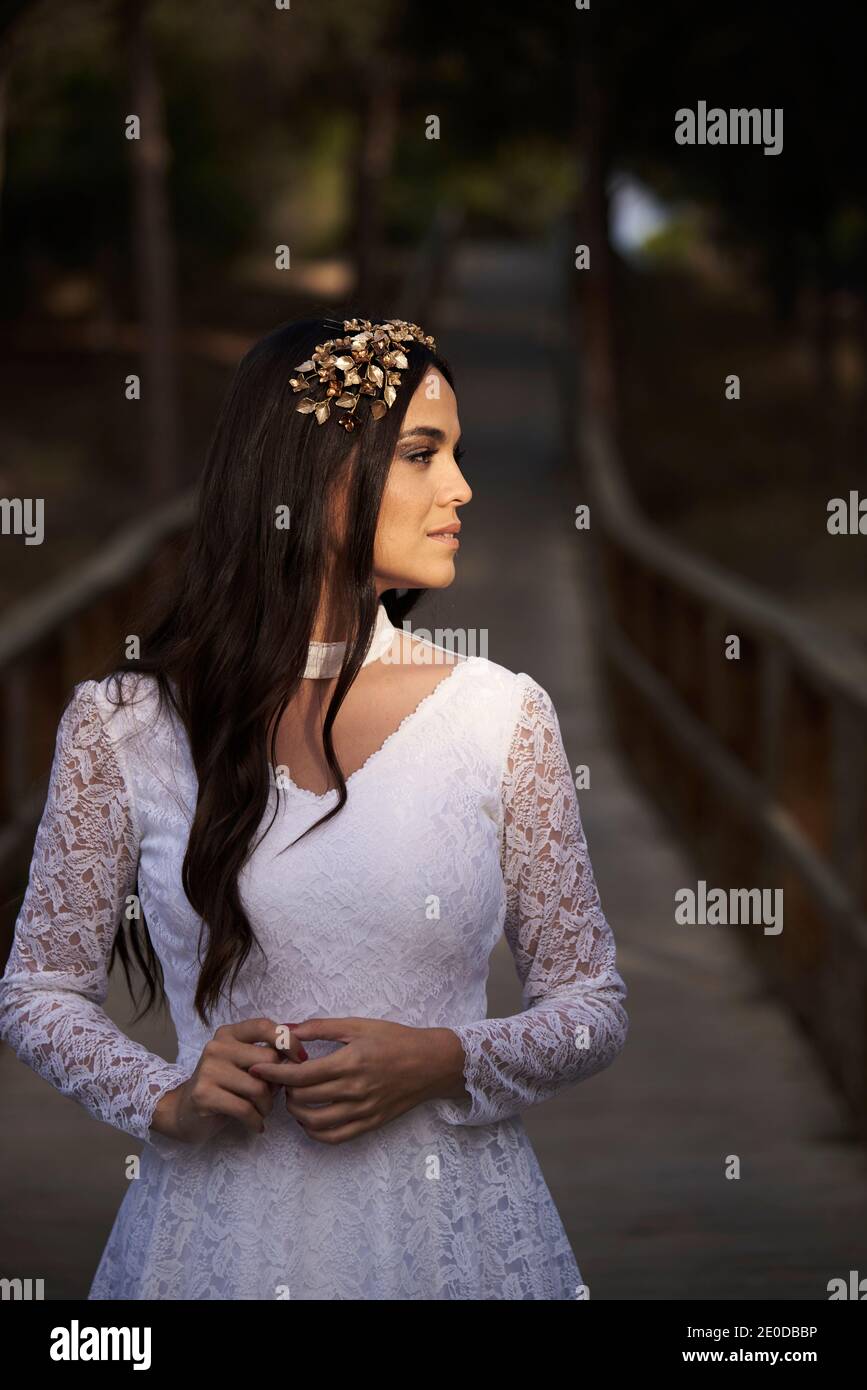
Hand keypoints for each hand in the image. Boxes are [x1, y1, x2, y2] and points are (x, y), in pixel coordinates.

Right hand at [151, 1017, 306, 1145]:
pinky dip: (255, 1121)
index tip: (301, 1058)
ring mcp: (208, 1069)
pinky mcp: (204, 1094)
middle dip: (277, 1083)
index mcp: (229, 1034)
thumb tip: (299, 1054)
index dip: (288, 1040)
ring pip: (259, 1087)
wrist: (184, 1111)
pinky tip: (255, 1125)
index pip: (264, 1026)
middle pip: (268, 1060)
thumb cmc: (223, 1087)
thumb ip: (267, 1056)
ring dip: (266, 1106)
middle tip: (272, 1096)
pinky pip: (245, 1108)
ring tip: (261, 1112)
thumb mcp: (243, 1065)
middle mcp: (217, 1046)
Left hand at [249, 1017, 467, 1144]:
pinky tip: (310, 1119)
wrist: (431, 1063)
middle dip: (284, 1090)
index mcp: (349, 1062)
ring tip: (295, 1098)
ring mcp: (362, 1111)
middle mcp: (354, 1090)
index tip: (256, 1068)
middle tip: (282, 1078)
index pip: (300, 1074)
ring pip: (315, 1122)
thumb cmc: (395, 1039)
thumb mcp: (359, 1025)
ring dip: (296, 1112)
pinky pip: (334, 1137)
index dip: (274, 1072)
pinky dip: (315, 1132)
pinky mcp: (369, 1124)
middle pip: (304, 1098)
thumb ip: (322, 1028)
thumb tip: (288, 1029)